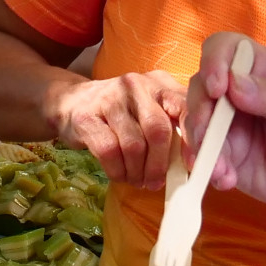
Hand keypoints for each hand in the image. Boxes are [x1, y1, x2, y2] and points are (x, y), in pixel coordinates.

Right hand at [48, 70, 185, 187]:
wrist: (71, 101)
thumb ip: (171, 129)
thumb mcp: (149, 111)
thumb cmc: (120, 113)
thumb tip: (190, 165)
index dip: (192, 139)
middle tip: (154, 182)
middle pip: (158, 130)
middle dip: (159, 164)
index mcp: (159, 83)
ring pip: (134, 145)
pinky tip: (119, 174)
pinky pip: (109, 151)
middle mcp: (136, 86)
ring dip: (137, 171)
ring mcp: (110, 98)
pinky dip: (117, 170)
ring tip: (135, 179)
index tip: (193, 165)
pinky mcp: (86, 115)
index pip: (185, 107)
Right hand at [184, 32, 265, 211]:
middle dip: (201, 112)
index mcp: (263, 69)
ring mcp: (226, 123)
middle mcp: (237, 91)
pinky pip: (200, 154)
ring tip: (224, 171)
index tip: (217, 89)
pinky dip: (206, 167)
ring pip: (194, 121)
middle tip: (209, 137)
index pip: (226, 48)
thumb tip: (234, 82)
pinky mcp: (222, 152)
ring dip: (201, 145)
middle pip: (200, 85)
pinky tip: (226, 180)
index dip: (214, 61)